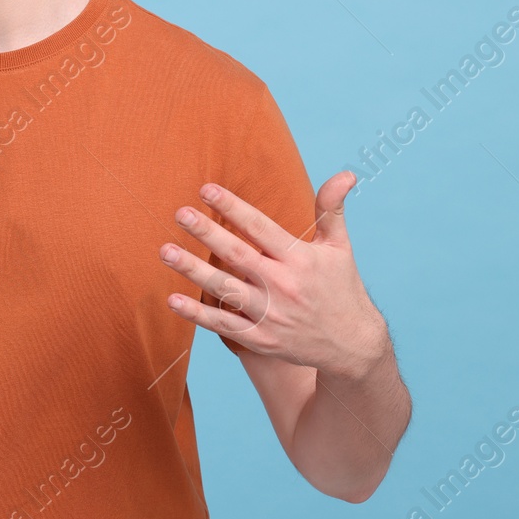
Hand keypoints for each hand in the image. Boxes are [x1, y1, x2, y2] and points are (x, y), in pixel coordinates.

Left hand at [159, 171, 388, 378]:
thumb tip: (345, 173)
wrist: (352, 345)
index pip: (260, 228)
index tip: (206, 189)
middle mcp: (283, 286)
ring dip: (193, 270)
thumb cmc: (341, 287)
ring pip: (224, 289)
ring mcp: (270, 315)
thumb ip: (331, 209)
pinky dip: (197, 315)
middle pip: (237, 255)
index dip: (233, 208)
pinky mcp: (260, 339)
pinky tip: (173, 299)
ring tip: (166, 251)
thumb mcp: (339, 247)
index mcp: (300, 259)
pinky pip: (223, 326)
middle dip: (206, 232)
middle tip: (180, 214)